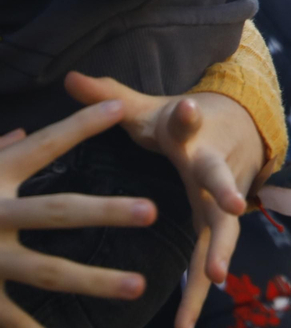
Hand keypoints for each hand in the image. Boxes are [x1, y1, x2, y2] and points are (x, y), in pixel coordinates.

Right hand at [1, 102, 152, 327]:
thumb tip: (20, 136)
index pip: (45, 146)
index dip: (80, 125)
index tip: (118, 107)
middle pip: (58, 211)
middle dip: (106, 211)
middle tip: (153, 210)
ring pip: (47, 270)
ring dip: (94, 280)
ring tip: (137, 285)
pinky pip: (8, 313)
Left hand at [65, 74, 263, 327]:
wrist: (242, 126)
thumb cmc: (184, 122)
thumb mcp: (151, 108)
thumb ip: (111, 98)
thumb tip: (71, 77)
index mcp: (192, 135)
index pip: (190, 121)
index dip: (187, 117)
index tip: (186, 111)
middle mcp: (214, 164)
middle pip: (222, 179)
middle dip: (226, 191)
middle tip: (234, 206)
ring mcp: (225, 195)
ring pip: (226, 226)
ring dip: (219, 253)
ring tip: (213, 281)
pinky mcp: (223, 221)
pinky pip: (212, 256)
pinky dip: (199, 288)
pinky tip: (185, 320)